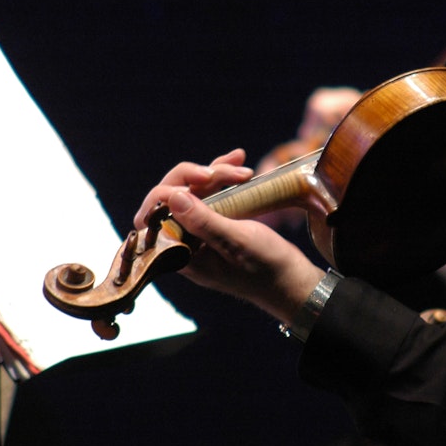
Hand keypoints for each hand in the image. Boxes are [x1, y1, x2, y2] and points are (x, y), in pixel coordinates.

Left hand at [136, 149, 323, 323]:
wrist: (293, 281)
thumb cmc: (266, 269)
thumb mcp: (236, 242)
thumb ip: (203, 221)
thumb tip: (171, 198)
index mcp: (181, 254)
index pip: (152, 218)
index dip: (166, 194)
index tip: (199, 181)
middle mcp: (185, 242)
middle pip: (171, 199)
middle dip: (194, 177)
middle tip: (222, 172)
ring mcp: (202, 231)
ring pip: (193, 191)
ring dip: (215, 172)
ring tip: (241, 164)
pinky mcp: (218, 222)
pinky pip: (211, 194)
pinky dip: (223, 176)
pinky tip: (240, 164)